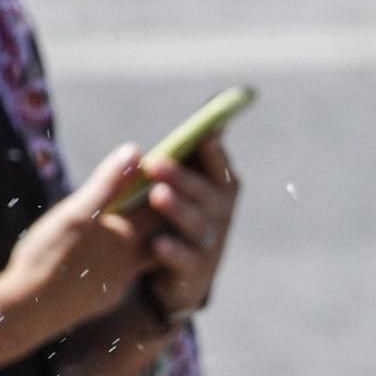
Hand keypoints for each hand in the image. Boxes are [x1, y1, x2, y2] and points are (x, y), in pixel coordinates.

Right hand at [0, 145, 156, 339]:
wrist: (27, 311)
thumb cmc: (47, 258)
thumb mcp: (74, 214)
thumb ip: (107, 185)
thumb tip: (135, 152)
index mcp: (124, 233)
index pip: (158, 202)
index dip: (167, 182)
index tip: (173, 165)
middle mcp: (130, 259)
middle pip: (158, 228)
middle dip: (163, 208)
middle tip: (167, 188)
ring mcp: (118, 281)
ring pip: (144, 252)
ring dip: (146, 235)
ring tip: (140, 217)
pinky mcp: (104, 297)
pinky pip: (124, 273)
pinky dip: (127, 257)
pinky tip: (114, 251)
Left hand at [138, 139, 240, 322]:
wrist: (178, 277)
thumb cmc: (180, 216)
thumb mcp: (188, 185)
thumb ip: (194, 151)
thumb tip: (213, 98)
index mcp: (220, 188)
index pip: (219, 167)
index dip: (213, 152)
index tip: (204, 134)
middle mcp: (220, 215)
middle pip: (204, 193)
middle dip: (181, 177)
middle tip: (155, 162)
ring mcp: (209, 245)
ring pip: (195, 225)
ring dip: (177, 209)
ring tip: (157, 195)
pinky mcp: (193, 273)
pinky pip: (184, 261)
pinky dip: (173, 251)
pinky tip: (157, 242)